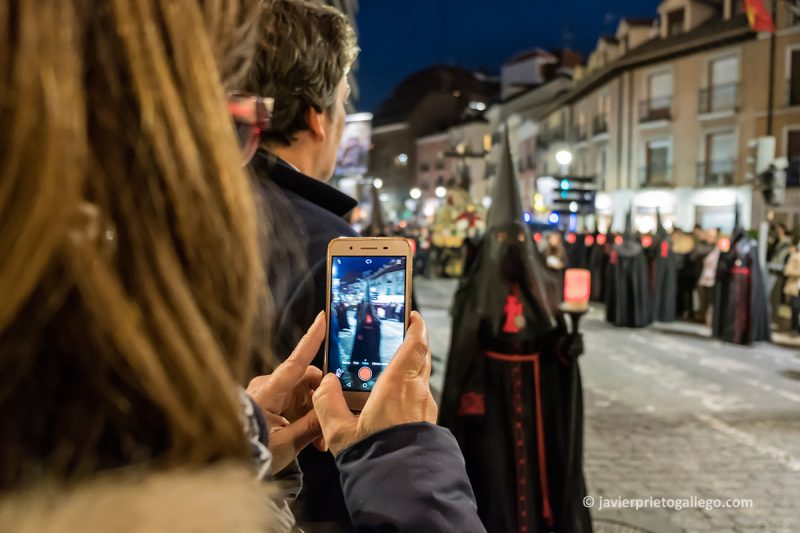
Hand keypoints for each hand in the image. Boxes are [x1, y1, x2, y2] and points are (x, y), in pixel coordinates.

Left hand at [247, 312, 325, 471]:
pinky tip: (312, 441)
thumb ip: (311, 425)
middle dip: (321, 400)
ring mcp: (269, 395)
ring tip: (320, 442)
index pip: (296, 362)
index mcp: (270, 392)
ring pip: (302, 395)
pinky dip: (305, 419)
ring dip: (314, 414)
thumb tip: (330, 409)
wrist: (226, 461)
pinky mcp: (269, 405)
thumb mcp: (287, 443)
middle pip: (306, 381)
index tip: (322, 317)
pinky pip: (294, 405)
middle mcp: (269, 387)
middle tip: (329, 426)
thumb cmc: (253, 451)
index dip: (311, 339)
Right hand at [312, 311, 437, 456]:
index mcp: (398, 385)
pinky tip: (390, 404)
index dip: (416, 327)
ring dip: (408, 372)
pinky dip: (408, 392)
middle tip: (395, 339)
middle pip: (421, 359)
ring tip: (386, 374)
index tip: (412, 315)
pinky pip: (419, 399)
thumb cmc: (375, 456)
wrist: (403, 487)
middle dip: (411, 346)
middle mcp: (417, 393)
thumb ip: (327, 403)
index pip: (415, 345)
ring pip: (420, 380)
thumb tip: (325, 383)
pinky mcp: (428, 423)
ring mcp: (425, 409)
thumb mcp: (339, 431)